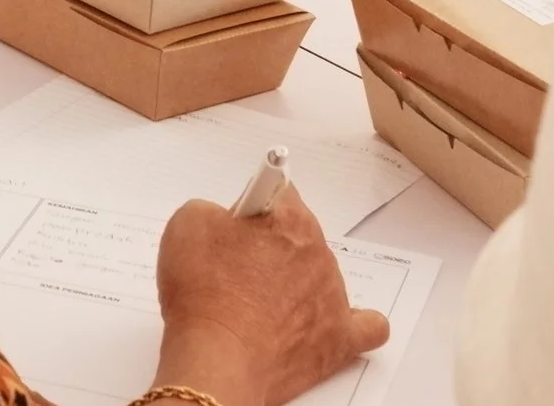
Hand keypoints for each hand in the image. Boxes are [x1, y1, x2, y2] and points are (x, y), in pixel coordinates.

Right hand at [148, 193, 389, 405]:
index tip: (238, 224)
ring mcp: (333, 299)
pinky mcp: (338, 341)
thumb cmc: (204, 295)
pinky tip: (336, 323)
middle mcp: (319, 254)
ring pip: (322, 277)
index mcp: (289, 220)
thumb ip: (212, 210)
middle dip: (271, 248)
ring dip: (297, 284)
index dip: (254, 208)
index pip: (280, 193)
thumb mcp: (188, 223)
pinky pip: (366, 326)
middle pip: (300, 237)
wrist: (217, 359)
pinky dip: (354, 322)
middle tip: (235, 271)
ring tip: (260, 308)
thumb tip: (223, 222)